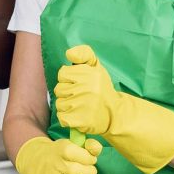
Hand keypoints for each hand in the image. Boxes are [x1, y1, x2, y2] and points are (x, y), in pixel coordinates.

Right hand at [13, 133, 102, 173]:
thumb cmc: (62, 153)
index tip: (92, 159)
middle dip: (89, 172)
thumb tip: (97, 149)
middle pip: (75, 171)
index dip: (88, 158)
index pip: (73, 154)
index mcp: (59, 149)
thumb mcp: (74, 143)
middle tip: (91, 171)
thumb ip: (90, 145)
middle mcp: (54, 165)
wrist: (39, 162)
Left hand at [57, 45, 173, 173]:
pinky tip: (78, 117)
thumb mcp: (96, 67)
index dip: (69, 79)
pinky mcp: (81, 120)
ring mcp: (83, 105)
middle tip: (82, 97)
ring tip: (81, 107)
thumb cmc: (101, 89)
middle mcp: (87, 88)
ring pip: (59, 104)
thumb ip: (84, 54)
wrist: (115, 114)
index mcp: (90, 74)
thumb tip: (69, 53)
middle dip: (67, 93)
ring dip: (67, 107)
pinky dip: (67, 119)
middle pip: (59, 89)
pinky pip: (62, 118)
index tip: (80, 84)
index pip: (62, 73)